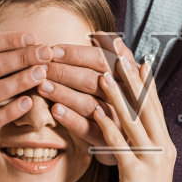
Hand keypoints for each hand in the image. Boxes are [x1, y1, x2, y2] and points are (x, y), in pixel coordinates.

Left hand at [44, 34, 133, 165]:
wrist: (140, 147)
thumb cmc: (128, 105)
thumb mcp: (129, 79)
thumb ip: (118, 56)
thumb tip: (101, 34)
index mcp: (131, 78)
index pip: (102, 60)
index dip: (77, 54)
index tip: (54, 49)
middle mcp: (128, 99)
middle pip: (93, 81)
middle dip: (64, 72)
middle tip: (41, 67)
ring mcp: (119, 122)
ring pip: (89, 104)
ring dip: (64, 93)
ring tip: (42, 86)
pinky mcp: (109, 143)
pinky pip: (88, 129)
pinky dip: (71, 119)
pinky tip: (55, 110)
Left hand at [91, 51, 175, 181]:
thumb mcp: (142, 177)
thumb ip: (136, 152)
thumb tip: (123, 136)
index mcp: (165, 146)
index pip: (153, 104)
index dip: (141, 78)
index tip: (129, 54)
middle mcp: (162, 147)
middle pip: (145, 102)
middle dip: (130, 73)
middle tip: (115, 47)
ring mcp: (152, 158)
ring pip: (131, 117)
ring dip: (112, 92)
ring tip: (95, 70)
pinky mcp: (136, 172)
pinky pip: (116, 141)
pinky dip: (101, 122)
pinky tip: (86, 109)